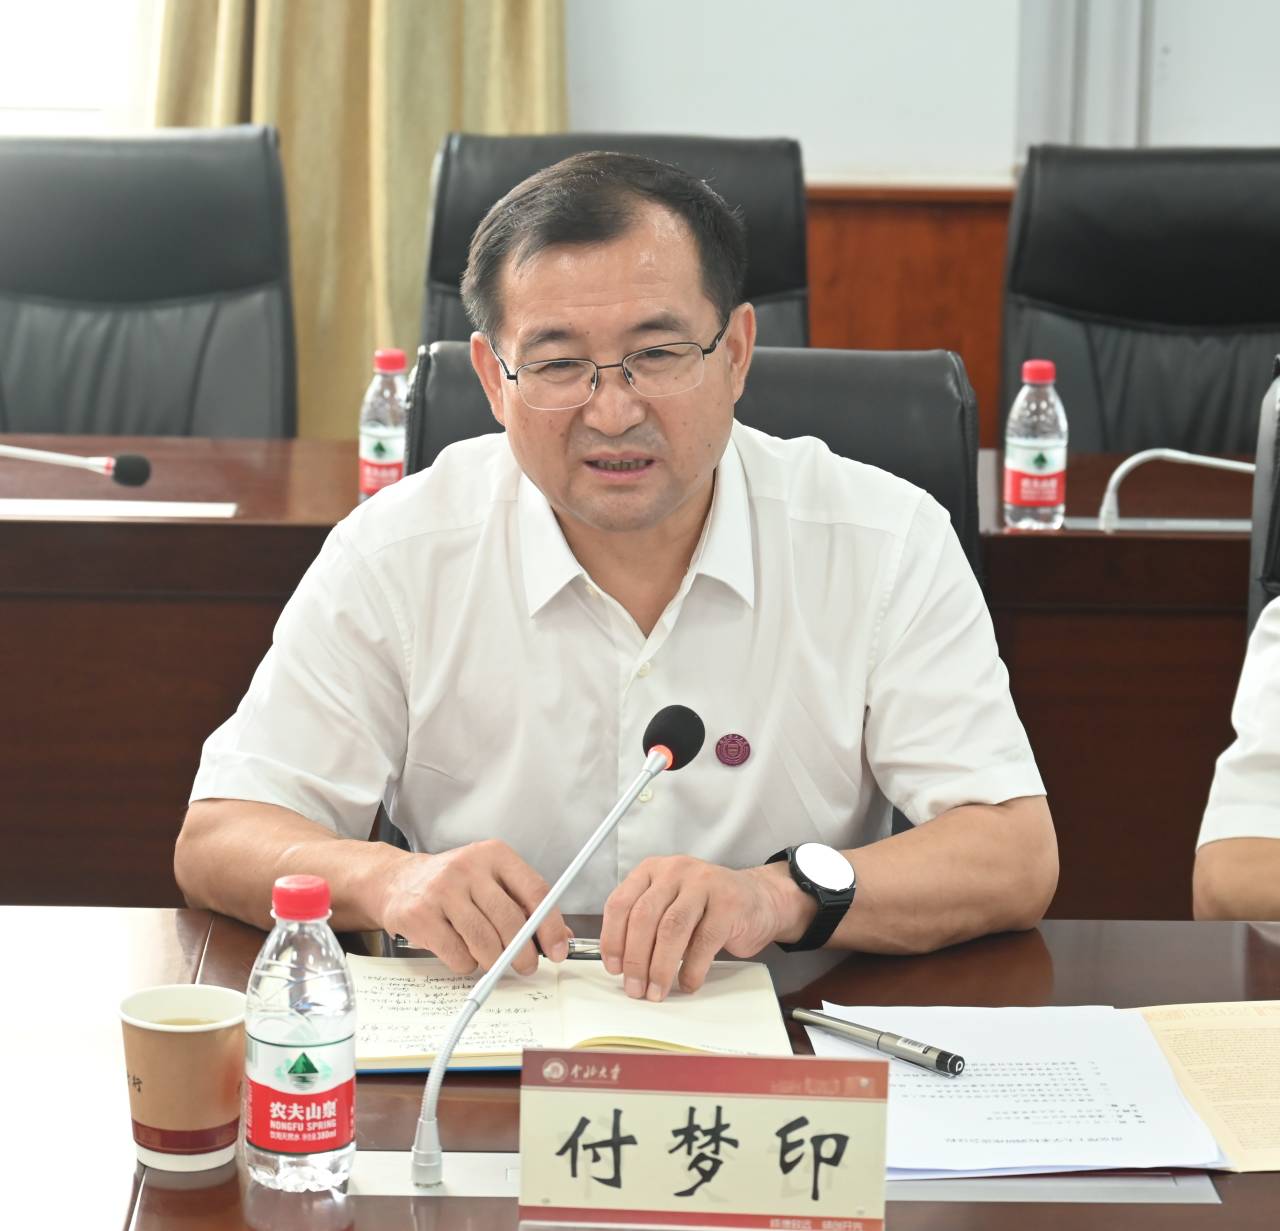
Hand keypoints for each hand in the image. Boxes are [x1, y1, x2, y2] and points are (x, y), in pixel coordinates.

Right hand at [378, 839, 569, 975]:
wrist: (397, 880)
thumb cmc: (453, 884)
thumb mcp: (491, 881)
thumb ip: (525, 905)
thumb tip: (559, 937)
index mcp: (494, 854)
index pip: (535, 890)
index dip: (550, 925)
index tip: (558, 950)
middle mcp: (469, 867)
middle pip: (510, 920)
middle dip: (523, 953)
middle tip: (526, 966)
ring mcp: (442, 890)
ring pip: (484, 941)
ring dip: (495, 961)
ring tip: (493, 961)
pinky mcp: (420, 915)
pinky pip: (458, 954)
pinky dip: (467, 964)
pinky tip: (464, 953)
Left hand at [599, 857, 806, 1000]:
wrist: (758, 899)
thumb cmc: (706, 908)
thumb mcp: (669, 904)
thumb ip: (645, 925)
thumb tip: (622, 966)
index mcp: (652, 870)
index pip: (621, 903)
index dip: (613, 939)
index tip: (613, 968)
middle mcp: (676, 871)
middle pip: (644, 917)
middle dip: (635, 959)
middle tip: (635, 987)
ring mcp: (704, 883)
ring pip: (671, 929)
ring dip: (660, 967)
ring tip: (657, 991)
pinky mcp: (729, 903)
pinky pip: (703, 942)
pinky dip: (691, 969)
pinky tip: (687, 983)